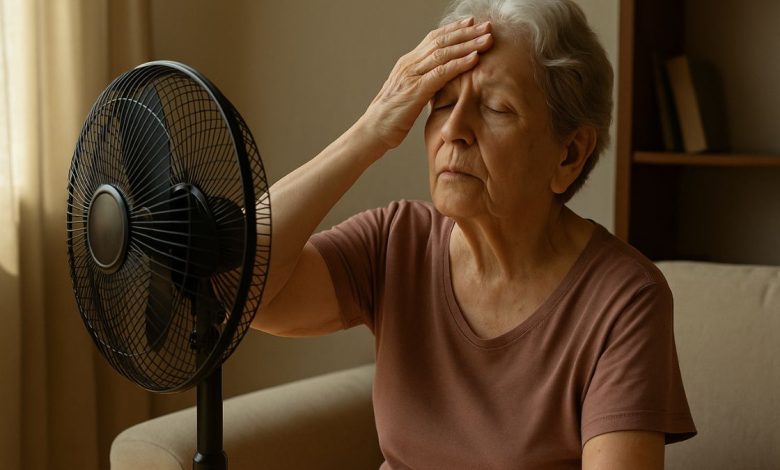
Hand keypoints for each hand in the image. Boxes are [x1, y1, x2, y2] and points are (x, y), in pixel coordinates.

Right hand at [359, 17, 492, 150]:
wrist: (372, 132)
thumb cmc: (391, 118)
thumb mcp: (409, 96)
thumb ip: (423, 86)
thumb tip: (440, 85)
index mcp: (408, 64)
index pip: (433, 39)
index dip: (454, 30)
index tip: (472, 23)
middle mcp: (409, 64)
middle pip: (441, 41)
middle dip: (466, 32)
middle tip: (487, 25)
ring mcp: (411, 76)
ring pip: (443, 53)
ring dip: (468, 44)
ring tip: (487, 38)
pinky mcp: (415, 90)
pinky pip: (441, 73)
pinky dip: (460, 64)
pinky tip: (475, 58)